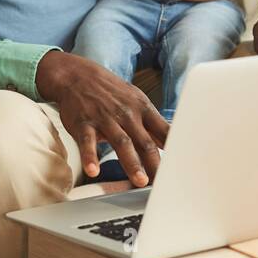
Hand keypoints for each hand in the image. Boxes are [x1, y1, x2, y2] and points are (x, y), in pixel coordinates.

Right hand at [35, 50, 168, 186]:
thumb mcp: (136, 100)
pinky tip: (93, 171)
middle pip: (145, 141)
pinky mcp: (83, 123)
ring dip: (132, 162)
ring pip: (121, 142)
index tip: (180, 166)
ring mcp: (105, 118)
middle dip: (155, 162)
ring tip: (140, 181)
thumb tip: (171, 141)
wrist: (77, 75)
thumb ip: (151, 123)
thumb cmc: (111, 91)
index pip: (163, 131)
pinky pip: (87, 142)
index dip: (173, 149)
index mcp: (142, 109)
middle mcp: (126, 114)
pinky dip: (90, 156)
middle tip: (163, 181)